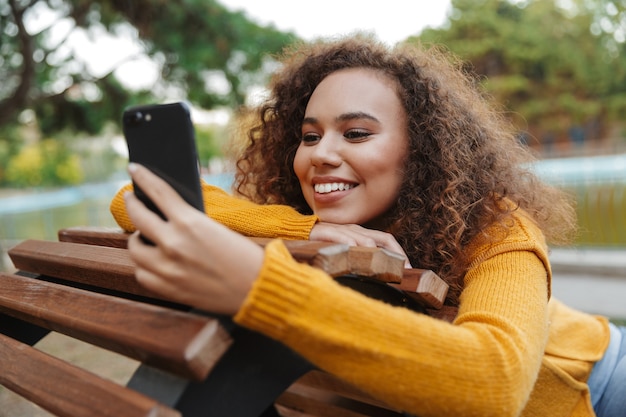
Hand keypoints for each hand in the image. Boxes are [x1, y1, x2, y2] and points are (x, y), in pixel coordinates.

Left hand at [124, 163, 263, 313]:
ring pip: (134, 248)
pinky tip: (153, 262)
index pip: (157, 191)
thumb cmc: (245, 256)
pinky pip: (142, 273)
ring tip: (145, 236)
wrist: (258, 289)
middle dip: (131, 204)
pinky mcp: (168, 289)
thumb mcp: (218, 228)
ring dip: (138, 239)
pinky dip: (145, 266)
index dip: (142, 177)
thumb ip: (189, 220)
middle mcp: (173, 244)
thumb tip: (166, 212)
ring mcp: (167, 268)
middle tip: (131, 200)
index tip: (134, 168)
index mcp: (190, 222)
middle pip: (137, 217)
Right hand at [309, 222, 411, 267]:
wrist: (297, 232)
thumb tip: (375, 276)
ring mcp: (342, 230)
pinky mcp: (327, 232)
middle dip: (396, 254)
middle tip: (404, 270)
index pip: (387, 240)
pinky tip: (359, 256)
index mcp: (360, 234)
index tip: (409, 269)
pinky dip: (353, 246)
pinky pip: (343, 238)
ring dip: (379, 253)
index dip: (400, 253)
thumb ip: (358, 259)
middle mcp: (355, 230)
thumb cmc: (321, 245)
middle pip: (383, 238)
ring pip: (366, 239)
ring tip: (387, 268)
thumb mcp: (344, 252)